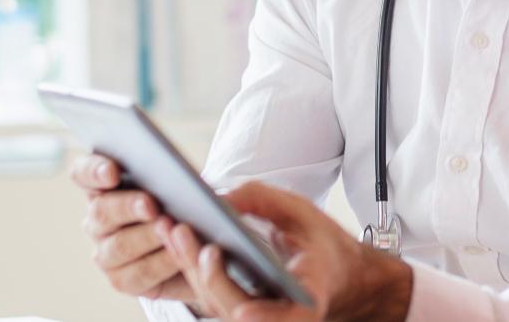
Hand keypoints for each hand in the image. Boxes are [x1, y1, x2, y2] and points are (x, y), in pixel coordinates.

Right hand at [71, 153, 207, 312]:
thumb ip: (179, 173)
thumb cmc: (191, 201)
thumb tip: (195, 175)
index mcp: (104, 184)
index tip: (113, 171)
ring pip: (119, 245)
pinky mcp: (122, 279)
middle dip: (127, 206)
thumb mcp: (190, 182)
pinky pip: (137, 274)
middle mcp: (98, 218)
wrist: (203, 242)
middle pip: (101, 211)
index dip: (94, 170)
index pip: (84, 173)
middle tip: (151, 205)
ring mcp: (105, 251)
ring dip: (146, 237)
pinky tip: (181, 255)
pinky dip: (161, 263)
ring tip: (171, 229)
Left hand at [159, 181, 412, 321]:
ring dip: (190, 267)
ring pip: (216, 303)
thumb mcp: (307, 214)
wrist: (336, 274)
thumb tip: (221, 199)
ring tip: (172, 229)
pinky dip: (192, 268)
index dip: (265, 315)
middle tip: (186, 235)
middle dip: (208, 273)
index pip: (287, 316)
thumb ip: (267, 202)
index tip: (244, 310)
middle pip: (236, 306)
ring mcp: (256, 315)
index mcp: (309, 297)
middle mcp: (281, 315)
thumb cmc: (324, 244)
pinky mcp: (238, 307)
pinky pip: (210, 295)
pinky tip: (175, 239)